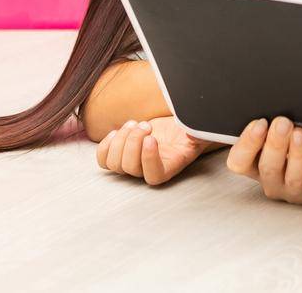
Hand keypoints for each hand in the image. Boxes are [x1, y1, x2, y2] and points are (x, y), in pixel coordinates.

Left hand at [96, 117, 210, 185]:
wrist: (174, 130)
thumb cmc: (186, 133)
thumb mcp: (197, 133)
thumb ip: (198, 135)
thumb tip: (194, 134)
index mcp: (168, 169)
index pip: (153, 176)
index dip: (148, 159)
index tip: (152, 138)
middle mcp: (148, 171)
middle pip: (129, 168)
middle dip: (133, 141)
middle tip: (146, 126)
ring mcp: (132, 164)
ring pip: (114, 163)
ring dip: (121, 139)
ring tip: (134, 124)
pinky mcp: (121, 154)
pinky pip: (103, 159)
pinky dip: (106, 145)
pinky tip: (119, 132)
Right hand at [225, 115, 301, 205]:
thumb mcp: (288, 130)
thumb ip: (277, 122)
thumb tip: (276, 106)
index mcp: (259, 164)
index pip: (240, 162)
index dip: (247, 144)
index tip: (260, 123)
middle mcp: (275, 181)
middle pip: (268, 168)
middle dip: (275, 144)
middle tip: (283, 123)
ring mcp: (298, 192)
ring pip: (293, 178)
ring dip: (297, 154)